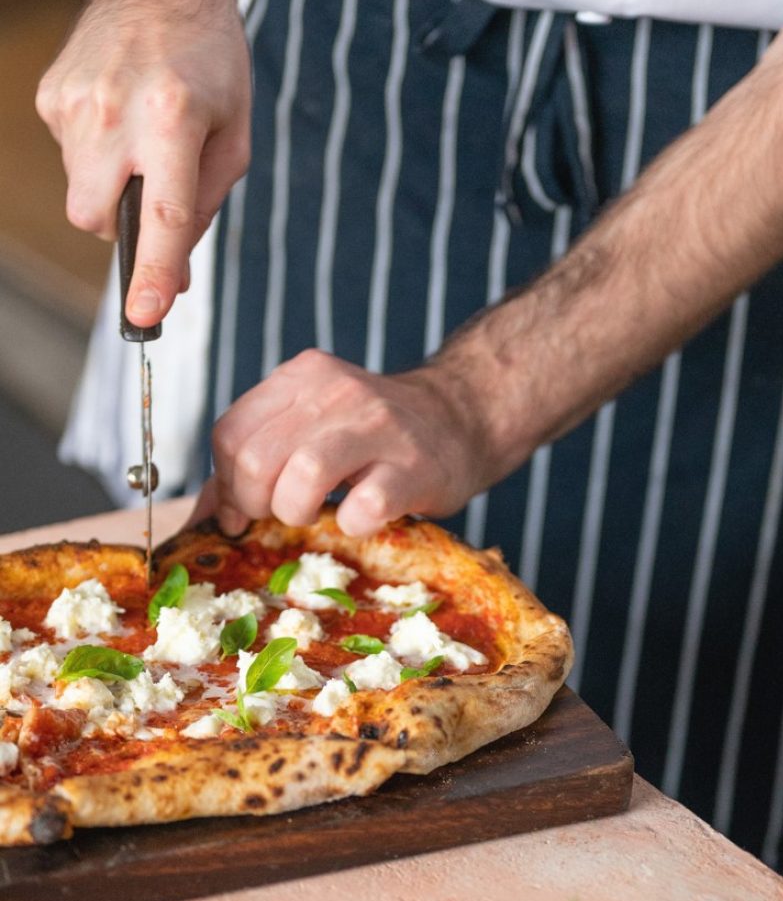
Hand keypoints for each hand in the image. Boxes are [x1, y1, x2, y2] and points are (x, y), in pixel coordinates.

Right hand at [37, 0, 250, 324]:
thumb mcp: (234, 136)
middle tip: (153, 189)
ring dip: (111, 184)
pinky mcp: (49, 95)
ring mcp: (74, 102)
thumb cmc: (211, 61)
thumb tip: (174, 279)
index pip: (161, 212)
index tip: (146, 314)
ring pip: (79, 192)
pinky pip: (68, 157)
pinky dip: (95, 154)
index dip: (152, 270)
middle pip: (95, 217)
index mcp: (174, 116)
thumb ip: (205, 208)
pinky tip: (119, 113)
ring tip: (142, 133)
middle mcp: (115, 110)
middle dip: (120, 226)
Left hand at [191, 349, 488, 537]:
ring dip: (295, 512)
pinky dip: (351, 524)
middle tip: (278, 515)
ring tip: (314, 515)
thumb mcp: (311, 424)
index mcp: (301, 376)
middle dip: (255, 504)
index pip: (230, 432)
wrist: (460, 417)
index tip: (243, 511)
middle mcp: (336, 391)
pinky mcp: (414, 467)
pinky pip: (363, 507)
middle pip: (256, 458)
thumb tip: (205, 516)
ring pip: (302, 476)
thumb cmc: (373, 433)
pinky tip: (360, 517)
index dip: (226, 483)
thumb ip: (255, 457)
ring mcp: (378, 425)